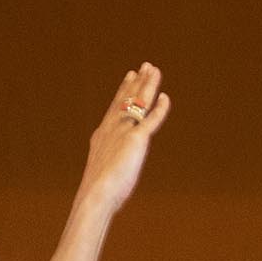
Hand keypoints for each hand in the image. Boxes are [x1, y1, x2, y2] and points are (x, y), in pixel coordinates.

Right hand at [74, 63, 172, 220]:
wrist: (96, 193)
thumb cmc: (97, 192)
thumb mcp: (101, 173)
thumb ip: (106, 167)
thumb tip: (104, 178)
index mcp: (102, 134)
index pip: (115, 106)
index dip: (124, 90)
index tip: (130, 76)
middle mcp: (112, 128)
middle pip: (127, 98)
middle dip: (137, 81)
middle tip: (145, 66)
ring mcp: (124, 131)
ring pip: (138, 102)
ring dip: (148, 85)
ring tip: (154, 70)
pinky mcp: (136, 139)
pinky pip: (151, 119)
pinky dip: (160, 108)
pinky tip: (166, 98)